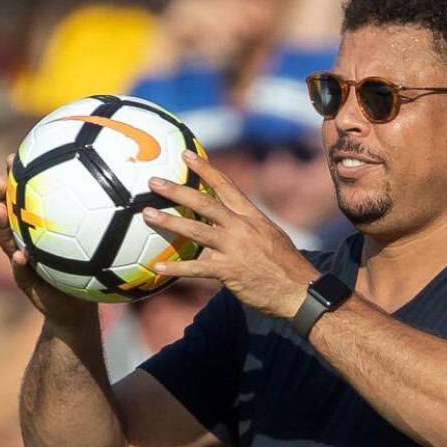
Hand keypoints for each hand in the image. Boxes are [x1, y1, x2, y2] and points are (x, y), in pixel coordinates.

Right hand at [0, 156, 96, 330]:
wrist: (76, 308)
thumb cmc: (88, 272)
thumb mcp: (96, 246)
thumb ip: (100, 223)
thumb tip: (123, 189)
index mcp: (37, 230)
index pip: (22, 201)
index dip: (15, 180)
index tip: (15, 158)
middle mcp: (24, 242)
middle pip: (6, 215)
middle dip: (0, 196)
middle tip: (0, 178)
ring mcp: (21, 261)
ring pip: (5, 240)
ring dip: (0, 224)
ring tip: (0, 209)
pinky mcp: (26, 282)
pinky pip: (20, 271)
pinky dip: (20, 262)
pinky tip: (21, 254)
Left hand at [141, 151, 318, 318]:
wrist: (299, 290)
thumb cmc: (285, 266)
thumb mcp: (270, 236)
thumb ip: (248, 227)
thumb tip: (229, 221)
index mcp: (251, 216)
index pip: (225, 185)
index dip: (205, 169)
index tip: (186, 155)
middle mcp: (242, 227)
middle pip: (204, 203)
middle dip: (177, 190)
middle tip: (154, 182)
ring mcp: (235, 248)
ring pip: (196, 230)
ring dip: (169, 221)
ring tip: (147, 214)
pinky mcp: (229, 270)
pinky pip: (196, 268)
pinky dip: (175, 267)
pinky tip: (157, 266)